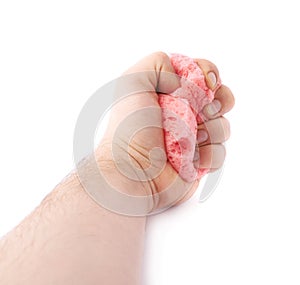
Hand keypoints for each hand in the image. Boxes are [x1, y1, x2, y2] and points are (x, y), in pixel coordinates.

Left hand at [81, 52, 233, 214]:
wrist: (132, 170)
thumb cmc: (130, 128)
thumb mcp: (133, 82)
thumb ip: (157, 62)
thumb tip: (185, 79)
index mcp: (171, 94)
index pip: (202, 74)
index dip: (209, 74)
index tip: (206, 82)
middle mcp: (184, 114)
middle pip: (220, 98)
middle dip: (220, 100)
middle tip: (205, 109)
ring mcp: (193, 138)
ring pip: (223, 126)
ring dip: (211, 130)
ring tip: (191, 138)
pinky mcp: (199, 161)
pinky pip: (220, 153)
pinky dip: (208, 155)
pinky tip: (191, 159)